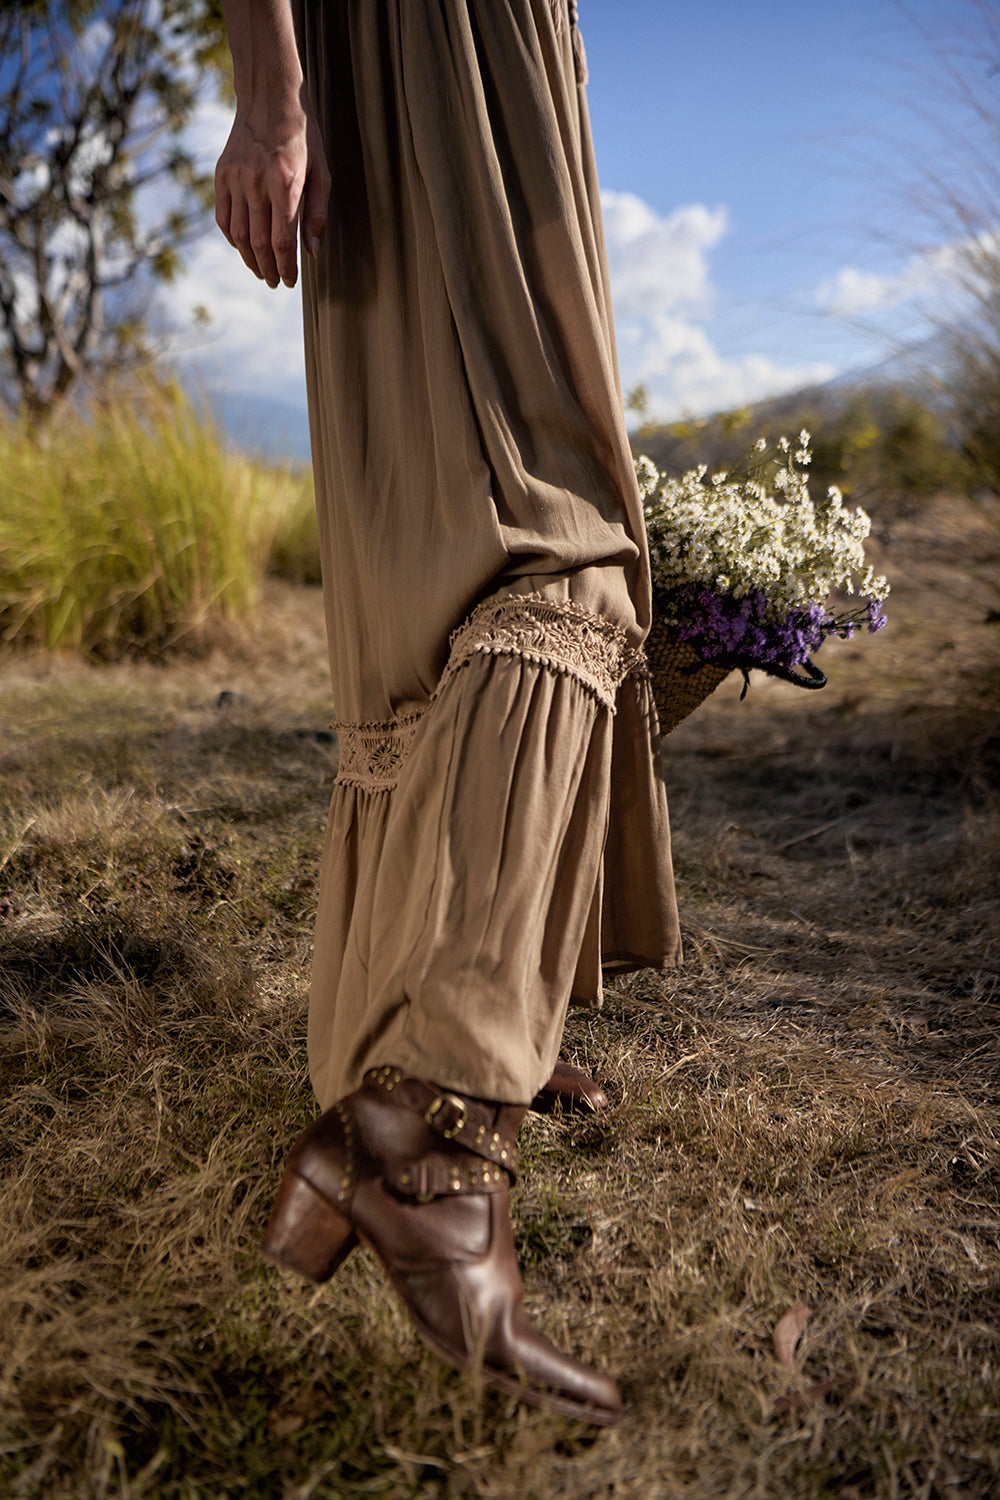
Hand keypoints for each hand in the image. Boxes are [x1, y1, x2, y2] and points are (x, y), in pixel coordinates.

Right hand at [214, 97, 329, 288]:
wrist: (269, 97)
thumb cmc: (303, 137)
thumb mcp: (321, 173)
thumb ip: (317, 214)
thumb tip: (311, 252)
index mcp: (285, 183)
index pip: (283, 240)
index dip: (287, 267)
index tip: (291, 282)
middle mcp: (257, 182)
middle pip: (259, 243)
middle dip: (269, 270)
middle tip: (277, 283)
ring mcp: (235, 178)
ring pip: (239, 235)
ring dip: (250, 260)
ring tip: (262, 272)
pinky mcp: (221, 174)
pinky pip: (223, 218)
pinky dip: (233, 239)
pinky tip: (244, 248)